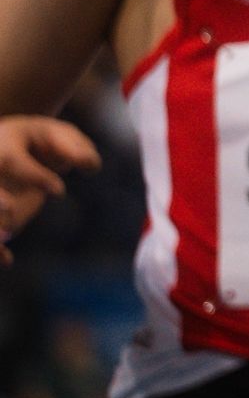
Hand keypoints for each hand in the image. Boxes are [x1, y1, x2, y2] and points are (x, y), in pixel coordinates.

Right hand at [0, 116, 100, 266]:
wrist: (13, 145)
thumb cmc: (40, 141)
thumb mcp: (58, 136)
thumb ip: (75, 148)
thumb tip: (91, 165)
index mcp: (3, 145)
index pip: (12, 161)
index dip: (35, 176)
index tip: (60, 190)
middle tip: (11, 210)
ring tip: (5, 237)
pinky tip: (8, 260)